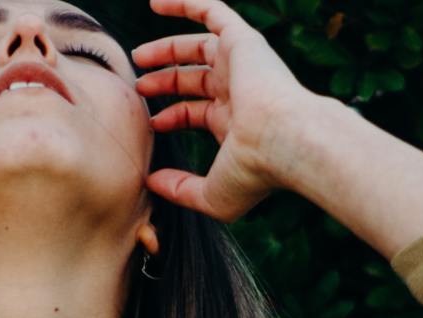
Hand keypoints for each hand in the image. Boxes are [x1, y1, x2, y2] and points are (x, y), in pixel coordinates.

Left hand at [134, 0, 319, 221]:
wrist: (284, 139)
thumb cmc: (255, 172)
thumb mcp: (212, 194)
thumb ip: (180, 189)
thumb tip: (150, 183)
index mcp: (236, 124)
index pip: (198, 113)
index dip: (171, 116)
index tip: (151, 123)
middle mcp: (241, 91)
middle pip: (195, 80)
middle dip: (166, 82)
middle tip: (139, 85)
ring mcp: (243, 65)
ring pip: (200, 47)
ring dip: (168, 50)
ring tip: (138, 57)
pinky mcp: (242, 41)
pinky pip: (213, 11)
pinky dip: (185, 4)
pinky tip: (156, 2)